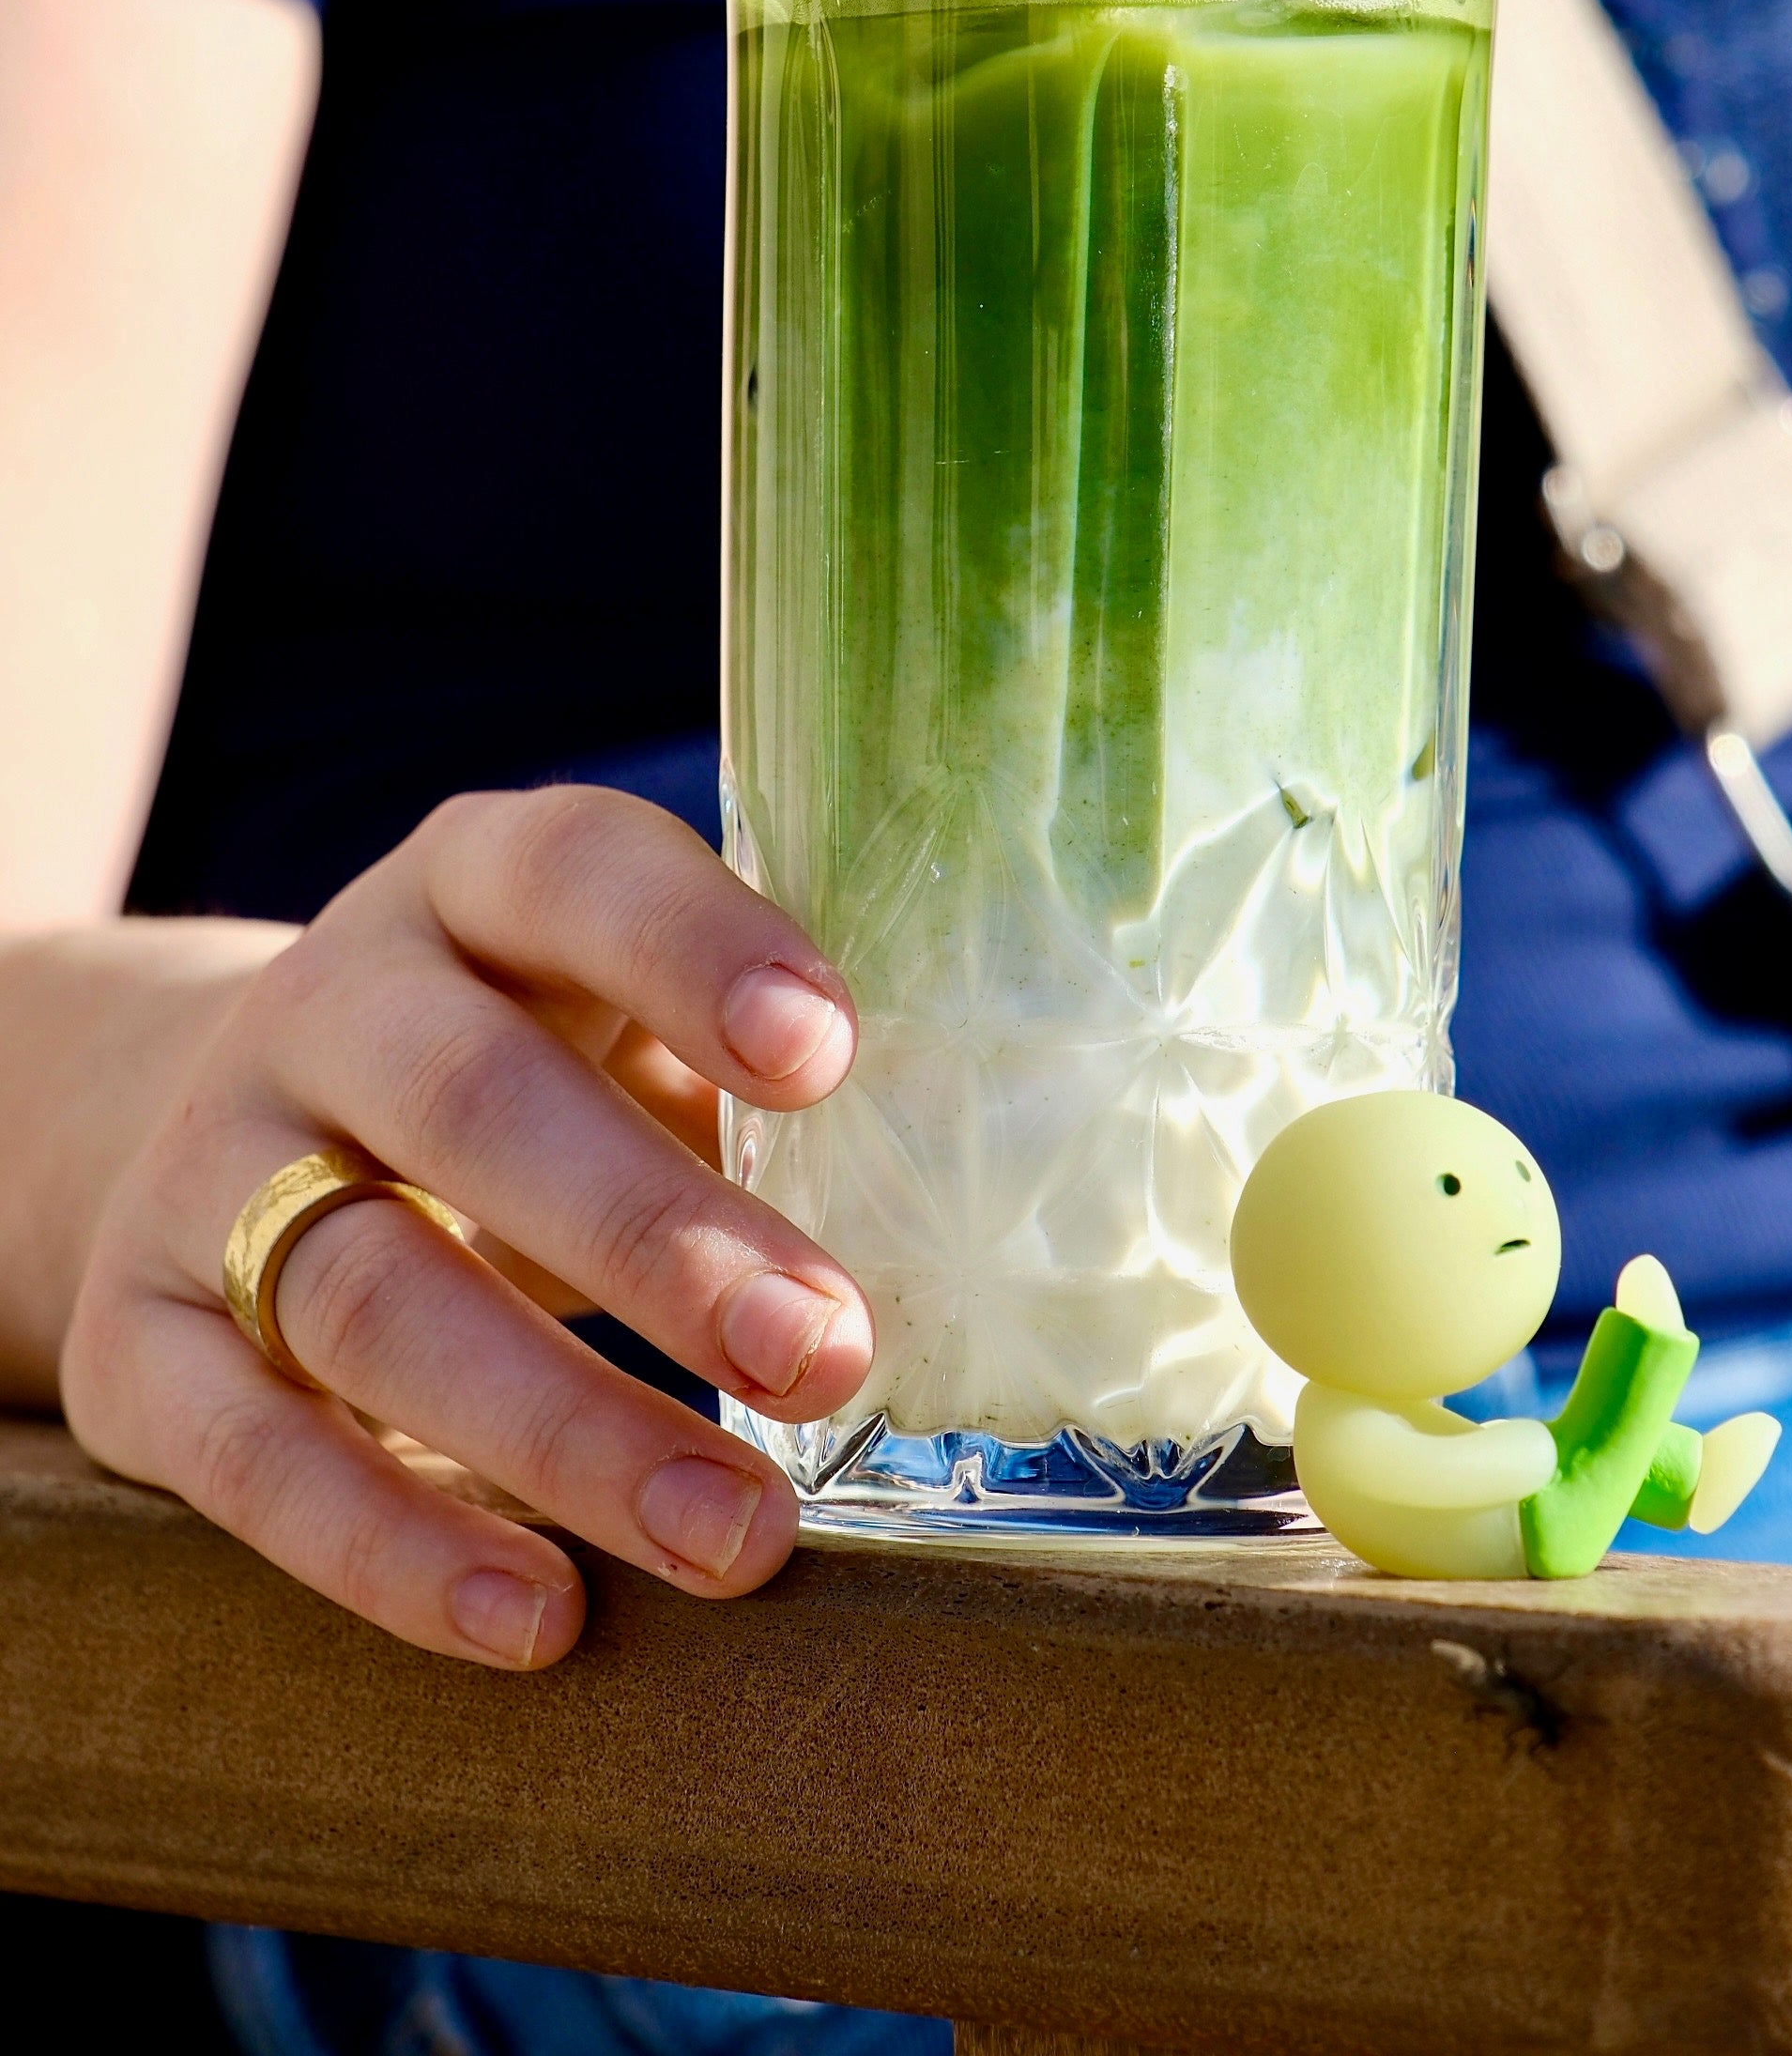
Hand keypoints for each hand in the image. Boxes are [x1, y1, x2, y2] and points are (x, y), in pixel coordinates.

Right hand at [58, 787, 872, 1666]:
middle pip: (471, 1097)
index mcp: (470, 890)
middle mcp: (328, 1003)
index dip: (691, 946)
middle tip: (823, 1352)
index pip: (569, 868)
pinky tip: (542, 1614)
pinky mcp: (137, 1341)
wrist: (251, 1147)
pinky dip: (395, 1544)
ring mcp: (212, 1169)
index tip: (826, 1053)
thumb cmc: (533, 1085)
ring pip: (370, 1291)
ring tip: (735, 1537)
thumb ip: (747, 1088)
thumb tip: (962, 1218)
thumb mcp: (622, 1035)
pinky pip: (248, 1454)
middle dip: (655, 1234)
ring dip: (563, 1426)